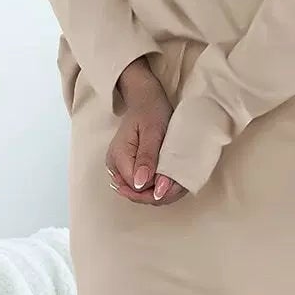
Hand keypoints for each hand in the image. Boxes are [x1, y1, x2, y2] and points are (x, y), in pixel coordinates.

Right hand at [107, 63, 188, 204]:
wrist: (146, 99)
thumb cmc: (151, 111)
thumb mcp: (153, 132)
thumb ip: (147, 158)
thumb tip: (141, 185)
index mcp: (119, 156)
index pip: (136, 188)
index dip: (156, 190)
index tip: (174, 184)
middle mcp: (115, 166)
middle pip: (136, 193)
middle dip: (158, 194)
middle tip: (178, 185)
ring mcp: (121, 168)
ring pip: (139, 192)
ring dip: (159, 191)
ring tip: (176, 183)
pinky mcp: (128, 167)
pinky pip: (141, 184)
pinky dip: (156, 185)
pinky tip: (168, 180)